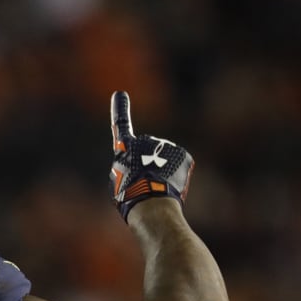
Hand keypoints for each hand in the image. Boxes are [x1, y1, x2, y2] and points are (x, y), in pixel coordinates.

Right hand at [109, 91, 193, 220]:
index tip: (120, 94)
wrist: (152, 205)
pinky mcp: (182, 154)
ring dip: (161, 171)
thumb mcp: (118, 183)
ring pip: (164, 159)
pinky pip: (177, 165)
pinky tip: (170, 187)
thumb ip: (127, 168)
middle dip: (147, 163)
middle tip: (144, 183)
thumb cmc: (130, 198)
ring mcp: (166, 146)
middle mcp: (146, 141)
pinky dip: (174, 175)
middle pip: (147, 151)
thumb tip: (141, 167)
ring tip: (156, 188)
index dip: (120, 110)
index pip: (121, 125)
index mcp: (125, 148)